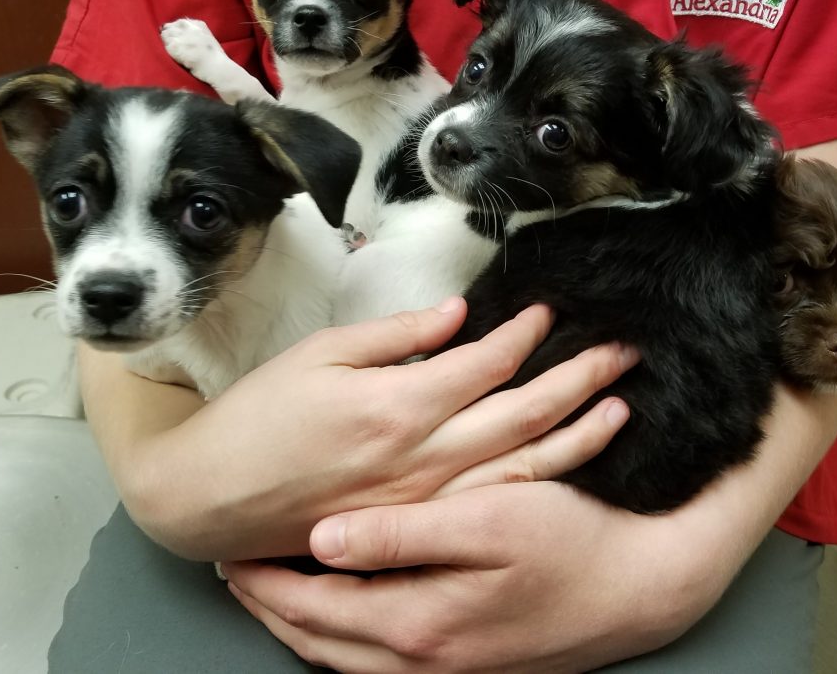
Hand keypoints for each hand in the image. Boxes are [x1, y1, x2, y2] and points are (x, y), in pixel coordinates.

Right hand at [126, 299, 634, 560]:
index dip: (524, 334)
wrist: (214, 497)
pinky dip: (538, 482)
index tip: (550, 311)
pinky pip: (492, 502)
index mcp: (397, 405)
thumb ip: (395, 334)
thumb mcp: (320, 355)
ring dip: (576, 434)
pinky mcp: (417, 524)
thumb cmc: (259, 419)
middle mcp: (422, 456)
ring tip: (619, 407)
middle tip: (622, 352)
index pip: (485, 364)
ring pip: (521, 465)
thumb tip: (454, 314)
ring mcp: (425, 498)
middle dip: (578, 378)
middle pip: (522, 413)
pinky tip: (567, 465)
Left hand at [224, 481, 729, 672]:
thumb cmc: (571, 544)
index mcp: (419, 624)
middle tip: (238, 571)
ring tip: (276, 588)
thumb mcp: (489, 521)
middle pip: (319, 644)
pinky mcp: (466, 665)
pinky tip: (345, 608)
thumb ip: (403, 534)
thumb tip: (322, 538)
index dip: (267, 581)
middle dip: (272, 608)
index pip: (313, 610)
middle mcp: (425, 662)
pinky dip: (346, 637)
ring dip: (305, 624)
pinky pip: (380, 662)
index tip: (233, 552)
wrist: (641, 589)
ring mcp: (447, 671)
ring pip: (347, 660)